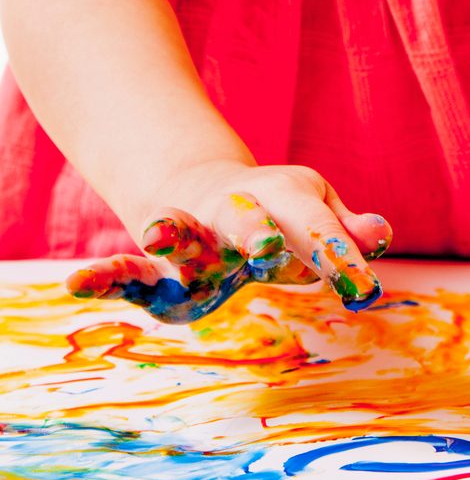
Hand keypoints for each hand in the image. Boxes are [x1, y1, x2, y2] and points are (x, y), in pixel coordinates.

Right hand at [66, 161, 392, 323]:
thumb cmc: (282, 215)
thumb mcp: (316, 215)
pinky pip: (126, 268)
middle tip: (269, 251)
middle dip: (257, 232)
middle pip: (248, 221)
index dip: (342, 257)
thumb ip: (344, 229)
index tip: (366, 291)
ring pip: (181, 232)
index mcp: (286, 200)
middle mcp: (236, 213)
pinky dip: (103, 275)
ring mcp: (192, 232)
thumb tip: (381, 234)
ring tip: (158, 232)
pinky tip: (78, 286)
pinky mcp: (155, 262)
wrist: (203, 187)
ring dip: (172, 233)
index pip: (317, 227)